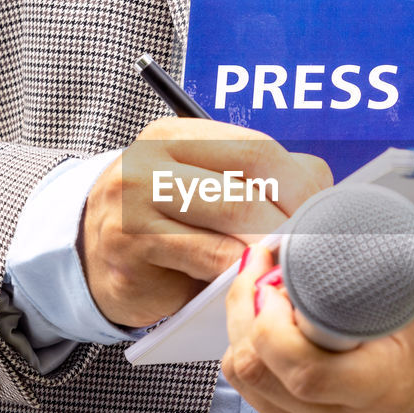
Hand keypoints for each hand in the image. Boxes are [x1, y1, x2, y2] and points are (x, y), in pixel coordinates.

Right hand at [82, 118, 332, 326]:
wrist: (91, 260)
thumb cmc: (165, 226)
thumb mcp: (203, 189)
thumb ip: (256, 183)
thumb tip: (323, 194)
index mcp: (176, 135)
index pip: (256, 149)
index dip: (299, 186)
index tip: (323, 216)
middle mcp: (151, 159)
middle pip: (247, 180)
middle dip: (290, 218)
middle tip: (312, 246)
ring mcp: (135, 201)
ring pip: (231, 216)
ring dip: (270, 243)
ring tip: (288, 260)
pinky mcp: (129, 245)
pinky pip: (205, 256)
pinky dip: (238, 269)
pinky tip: (251, 276)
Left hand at [221, 247, 413, 412]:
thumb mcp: (410, 297)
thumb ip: (361, 277)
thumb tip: (301, 247)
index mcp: (379, 387)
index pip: (304, 371)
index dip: (273, 322)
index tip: (279, 280)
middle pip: (258, 371)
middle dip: (245, 310)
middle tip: (262, 270)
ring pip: (242, 378)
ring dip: (241, 326)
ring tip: (262, 290)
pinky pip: (247, 390)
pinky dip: (248, 349)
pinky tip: (266, 323)